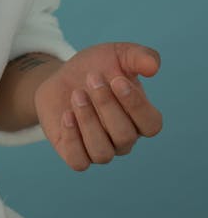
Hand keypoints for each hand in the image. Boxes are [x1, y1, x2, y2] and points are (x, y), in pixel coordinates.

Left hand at [34, 42, 161, 170]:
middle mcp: (123, 139)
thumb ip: (139, 56)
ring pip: (102, 152)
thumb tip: (154, 66)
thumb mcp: (117, 54)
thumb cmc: (96, 67)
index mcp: (140, 119)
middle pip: (124, 135)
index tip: (117, 79)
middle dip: (106, 104)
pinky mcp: (75, 153)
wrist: (62, 76)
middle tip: (92, 78)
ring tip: (77, 94)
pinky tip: (66, 115)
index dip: (136, 105)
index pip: (151, 124)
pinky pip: (79, 162)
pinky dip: (73, 140)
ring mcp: (100, 149)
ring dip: (88, 121)